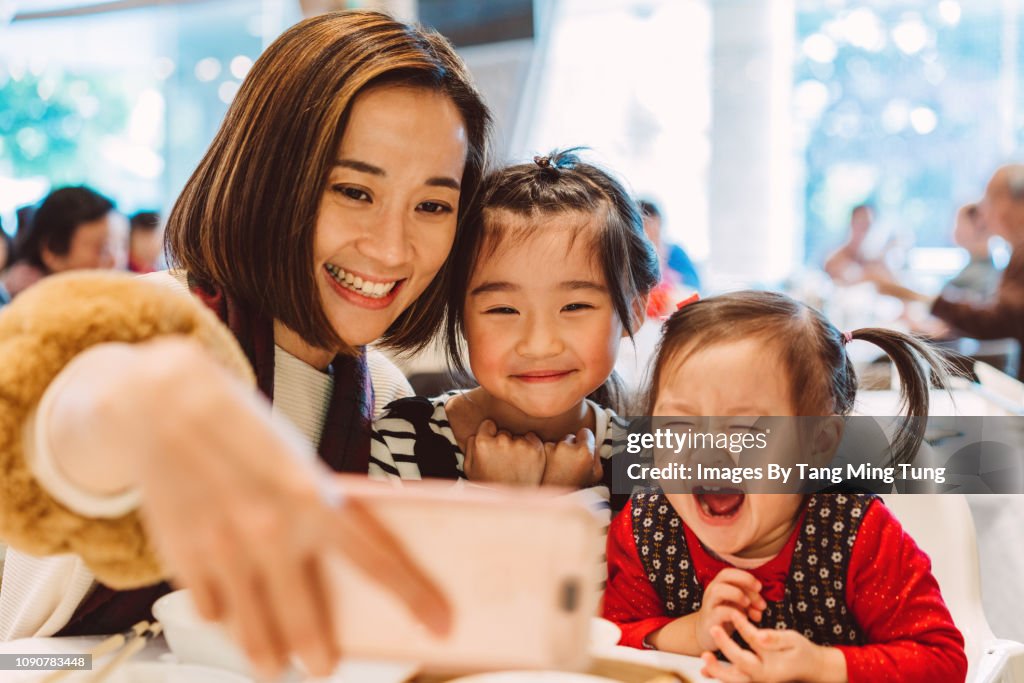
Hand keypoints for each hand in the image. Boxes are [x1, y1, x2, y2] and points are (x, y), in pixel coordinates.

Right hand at [49, 339, 450, 677]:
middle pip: (306, 623)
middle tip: (324, 667)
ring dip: (269, 657)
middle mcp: (271, 530)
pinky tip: (229, 611)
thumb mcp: (294, 462)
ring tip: (275, 665)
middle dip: (319, 656)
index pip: (376, 559)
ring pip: (254, 635)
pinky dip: (223, 616)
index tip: (441, 625)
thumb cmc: (241, 430)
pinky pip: (211, 611)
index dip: (413, 596)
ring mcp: (223, 550)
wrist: (161, 401)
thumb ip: (313, 511)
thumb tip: (334, 565)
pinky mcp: (181, 558)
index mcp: (313, 498)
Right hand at [463, 419, 545, 484]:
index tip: (492, 443)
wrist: (513, 503)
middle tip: (503, 461)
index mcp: (483, 444)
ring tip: (514, 465)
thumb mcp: (470, 469)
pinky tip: (525, 461)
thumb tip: (475, 433)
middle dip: (503, 442)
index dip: (490, 433)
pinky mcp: (536, 449)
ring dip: (517, 446)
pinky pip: (532, 438)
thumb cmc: (489, 486)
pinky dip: (530, 446)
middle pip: (504, 432)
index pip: (488, 424)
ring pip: (518, 437)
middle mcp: (502, 441)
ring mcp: (520, 445)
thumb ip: (470, 447)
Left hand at [541, 428, 600, 486]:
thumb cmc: (574, 488)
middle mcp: (567, 447)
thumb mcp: (596, 474)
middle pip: (571, 436)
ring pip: (558, 442)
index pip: (586, 432)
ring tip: (561, 466)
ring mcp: (551, 448)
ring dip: (559, 450)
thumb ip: (597, 455)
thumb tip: (593, 444)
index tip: (584, 445)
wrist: (552, 499)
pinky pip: (546, 447)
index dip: (586, 440)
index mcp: (584, 451)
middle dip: (572, 446)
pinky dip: (548, 453)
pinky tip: (551, 466)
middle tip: (572, 461)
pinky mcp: (539, 451)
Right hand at [692, 569, 766, 651]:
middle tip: (758, 598)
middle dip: (745, 582)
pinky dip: (734, 613)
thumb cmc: (724, 618)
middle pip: (725, 575)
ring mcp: (709, 604)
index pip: (731, 572)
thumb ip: (750, 603)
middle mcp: (712, 591)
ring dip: (737, 595)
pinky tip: (744, 619)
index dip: (746, 577)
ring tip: (748, 605)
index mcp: (719, 585)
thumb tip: (762, 606)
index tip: (759, 588)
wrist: (707, 634)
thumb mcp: (738, 606)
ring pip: (719, 590)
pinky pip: (720, 611)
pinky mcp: (709, 619)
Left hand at [700, 612, 846, 682]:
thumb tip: (758, 636)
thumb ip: (774, 638)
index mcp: (770, 670)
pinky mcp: (753, 678)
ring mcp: (756, 681)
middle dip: (718, 666)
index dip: (740, 629)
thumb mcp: (792, 640)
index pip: (749, 650)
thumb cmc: (802, 652)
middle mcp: (761, 679)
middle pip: (735, 676)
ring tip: (703, 658)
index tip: (731, 613)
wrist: (811, 667)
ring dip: (716, 671)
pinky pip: (734, 679)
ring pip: (733, 680)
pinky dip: (720, 674)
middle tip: (705, 653)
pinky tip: (705, 670)